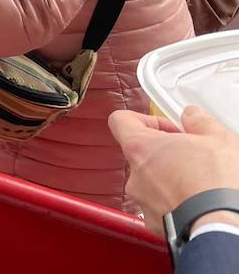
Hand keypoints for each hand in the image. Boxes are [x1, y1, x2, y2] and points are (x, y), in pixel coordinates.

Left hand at [109, 106, 238, 235]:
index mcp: (140, 148)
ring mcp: (142, 202)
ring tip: (200, 183)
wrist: (221, 226)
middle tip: (194, 157)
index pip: (120, 121)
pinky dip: (175, 204)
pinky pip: (161, 208)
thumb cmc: (216, 183)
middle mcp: (134, 175)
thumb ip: (198, 121)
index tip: (167, 128)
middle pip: (141, 155)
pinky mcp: (155, 224)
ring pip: (152, 183)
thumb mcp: (217, 139)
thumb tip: (191, 115)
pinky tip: (197, 203)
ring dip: (171, 179)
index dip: (144, 120)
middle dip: (166, 154)